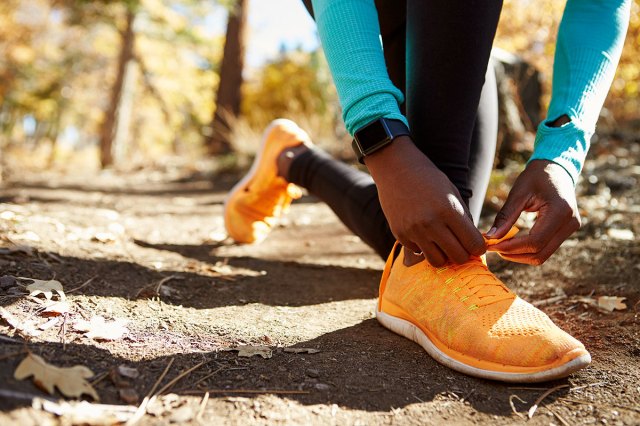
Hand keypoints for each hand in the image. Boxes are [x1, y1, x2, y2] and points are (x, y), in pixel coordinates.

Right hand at [365, 136, 484, 265]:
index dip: (478, 247)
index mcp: (449, 210)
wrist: (395, 169)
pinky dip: (424, 247)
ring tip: (443, 244)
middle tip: (460, 246)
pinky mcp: (400, 235)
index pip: (473, 243)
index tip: (475, 245)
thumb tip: (474, 245)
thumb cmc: (429, 179)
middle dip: (463, 254)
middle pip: (458, 257)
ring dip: (443, 255)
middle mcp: (431, 223)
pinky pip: (419, 252)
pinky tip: (423, 233)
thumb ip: (464, 219)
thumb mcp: (452, 193)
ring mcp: (414, 231)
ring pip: (438, 261)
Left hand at [486, 160, 580, 264]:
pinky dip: (527, 249)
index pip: (535, 242)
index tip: (492, 245)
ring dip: (520, 255)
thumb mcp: (518, 193)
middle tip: (493, 247)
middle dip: (514, 254)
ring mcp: (571, 228)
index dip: (512, 247)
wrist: (556, 168)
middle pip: (540, 254)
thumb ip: (505, 216)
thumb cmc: (536, 176)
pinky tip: (512, 242)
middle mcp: (570, 223)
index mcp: (560, 211)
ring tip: (500, 245)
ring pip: (543, 255)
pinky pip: (546, 248)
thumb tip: (491, 237)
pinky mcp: (566, 231)